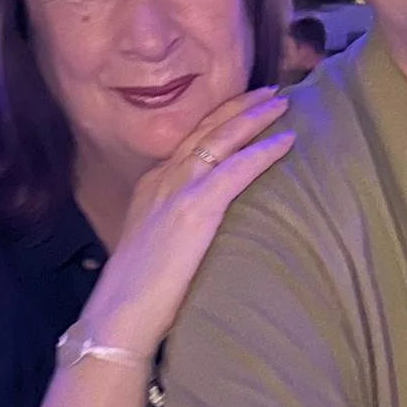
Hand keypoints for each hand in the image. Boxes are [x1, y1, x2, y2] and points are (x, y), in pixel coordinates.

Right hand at [77, 88, 293, 361]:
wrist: (120, 315)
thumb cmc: (141, 293)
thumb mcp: (157, 243)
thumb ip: (179, 222)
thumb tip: (208, 222)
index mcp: (152, 184)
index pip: (191, 139)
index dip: (219, 118)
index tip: (245, 105)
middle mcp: (163, 177)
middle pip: (207, 128)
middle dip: (240, 106)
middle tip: (270, 91)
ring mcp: (177, 190)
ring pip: (222, 138)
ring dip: (255, 117)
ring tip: (282, 102)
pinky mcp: (194, 209)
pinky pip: (237, 169)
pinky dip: (263, 151)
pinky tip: (286, 140)